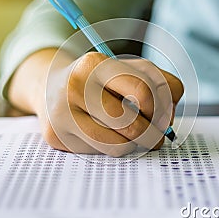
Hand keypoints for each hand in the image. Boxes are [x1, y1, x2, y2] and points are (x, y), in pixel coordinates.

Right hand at [8, 48, 183, 156]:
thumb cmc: (97, 80)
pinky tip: (110, 137)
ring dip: (134, 145)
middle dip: (152, 135)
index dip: (161, 108)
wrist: (50, 86)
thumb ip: (157, 85)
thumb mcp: (126, 69)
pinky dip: (114, 148)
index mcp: (95, 64)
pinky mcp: (56, 136)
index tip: (163, 116)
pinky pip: (100, 153)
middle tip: (156, 136)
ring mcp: (62, 113)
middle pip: (131, 124)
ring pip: (117, 145)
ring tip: (135, 137)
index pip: (143, 91)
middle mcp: (74, 86)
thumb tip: (168, 123)